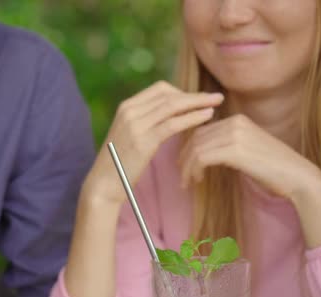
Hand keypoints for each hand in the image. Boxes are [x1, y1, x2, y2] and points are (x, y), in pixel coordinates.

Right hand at [83, 81, 223, 203]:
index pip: (159, 89)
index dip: (182, 92)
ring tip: (217, 104)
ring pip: (173, 106)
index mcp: (126, 107)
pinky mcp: (144, 141)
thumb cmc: (119, 162)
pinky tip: (207, 117)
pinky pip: (173, 124)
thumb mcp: (129, 135)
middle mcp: (129, 111)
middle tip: (216, 96)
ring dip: (198, 103)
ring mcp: (135, 125)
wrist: (104, 182)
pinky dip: (193, 118)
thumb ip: (145, 122)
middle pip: (168, 94)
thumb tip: (168, 116)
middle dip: (194, 94)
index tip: (197, 100)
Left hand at [179, 114, 320, 198]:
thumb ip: (225, 145)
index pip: (202, 131)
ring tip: (188, 182)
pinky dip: (195, 170)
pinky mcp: (234, 150)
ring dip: (188, 167)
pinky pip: (202, 157)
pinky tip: (198, 180)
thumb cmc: (271, 167)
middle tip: (182, 176)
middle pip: (196, 138)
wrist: (295, 175)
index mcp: (237, 120)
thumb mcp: (245, 149)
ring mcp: (235, 135)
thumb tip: (200, 153)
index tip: (185, 165)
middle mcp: (234, 123)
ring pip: (196, 148)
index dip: (189, 148)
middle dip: (185, 158)